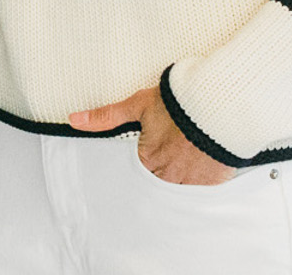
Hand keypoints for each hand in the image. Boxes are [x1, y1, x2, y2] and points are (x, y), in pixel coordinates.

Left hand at [70, 84, 233, 184]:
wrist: (218, 105)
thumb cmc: (176, 103)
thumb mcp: (137, 105)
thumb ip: (105, 117)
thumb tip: (73, 120)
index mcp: (149, 160)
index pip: (138, 171)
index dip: (144, 162)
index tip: (149, 156)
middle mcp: (169, 176)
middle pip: (158, 182)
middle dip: (160, 173)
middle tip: (166, 158)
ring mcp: (193, 181)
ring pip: (180, 187)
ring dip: (179, 177)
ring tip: (182, 162)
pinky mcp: (215, 180)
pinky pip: (203, 188)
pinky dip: (200, 178)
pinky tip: (200, 166)